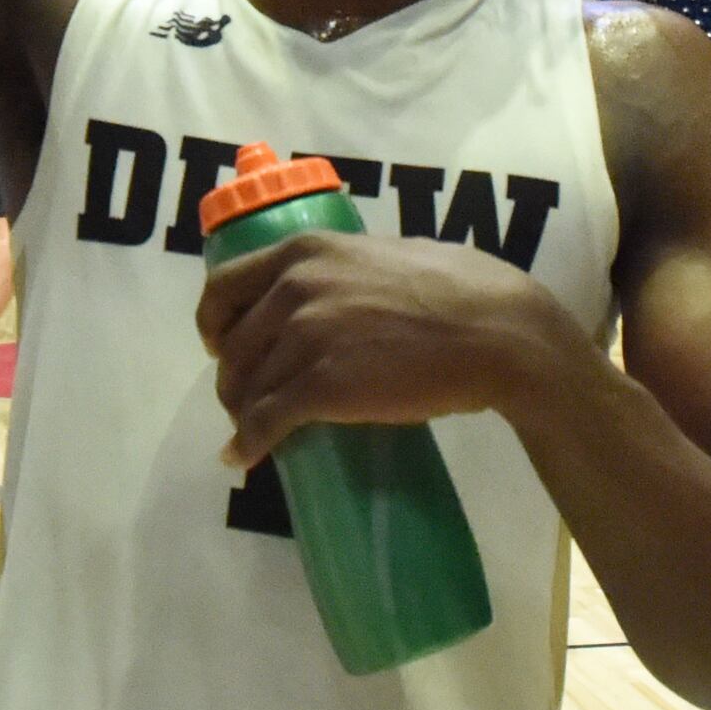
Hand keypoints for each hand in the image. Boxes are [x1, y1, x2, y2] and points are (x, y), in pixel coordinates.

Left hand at [196, 231, 563, 470]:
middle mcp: (294, 289)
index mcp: (304, 251)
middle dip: (232, 377)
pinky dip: (247, 445)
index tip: (222, 345)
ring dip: (241, 414)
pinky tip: (242, 458)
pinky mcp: (321, 388)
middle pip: (232, 345)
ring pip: (245, 386)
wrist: (496, 332)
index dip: (214, 323)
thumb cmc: (460, 288)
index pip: (223, 287)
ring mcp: (304, 339)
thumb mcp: (383, 253)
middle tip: (247, 397)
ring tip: (250, 431)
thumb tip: (333, 286)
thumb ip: (343, 268)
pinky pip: (265, 422)